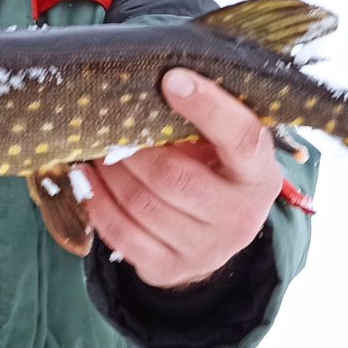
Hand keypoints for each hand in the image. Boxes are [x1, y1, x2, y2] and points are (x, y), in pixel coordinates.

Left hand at [84, 68, 280, 288]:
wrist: (216, 235)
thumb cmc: (216, 171)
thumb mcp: (225, 146)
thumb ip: (204, 119)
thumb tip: (152, 83)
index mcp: (259, 175)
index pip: (241, 138)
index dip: (207, 107)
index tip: (171, 79)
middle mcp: (240, 217)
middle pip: (174, 177)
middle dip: (134, 149)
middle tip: (110, 126)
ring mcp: (205, 249)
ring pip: (141, 205)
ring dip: (110, 172)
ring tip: (97, 150)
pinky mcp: (169, 268)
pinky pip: (121, 234)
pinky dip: (97, 202)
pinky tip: (87, 179)